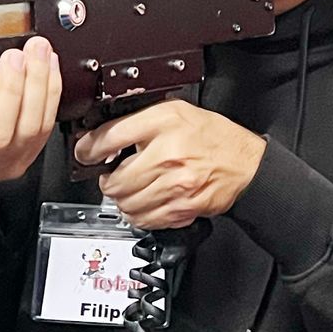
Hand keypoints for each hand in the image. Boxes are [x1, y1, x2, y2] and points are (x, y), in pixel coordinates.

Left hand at [73, 100, 265, 230]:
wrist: (246, 164)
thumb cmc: (212, 137)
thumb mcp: (176, 112)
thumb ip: (142, 121)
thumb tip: (106, 135)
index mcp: (164, 123)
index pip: (110, 137)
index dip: (89, 148)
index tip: (85, 153)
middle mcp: (168, 153)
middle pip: (115, 179)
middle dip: (107, 180)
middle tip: (111, 175)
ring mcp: (175, 184)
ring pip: (126, 203)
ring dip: (122, 199)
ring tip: (129, 189)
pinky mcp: (181, 207)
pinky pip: (145, 219)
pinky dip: (138, 214)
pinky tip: (144, 203)